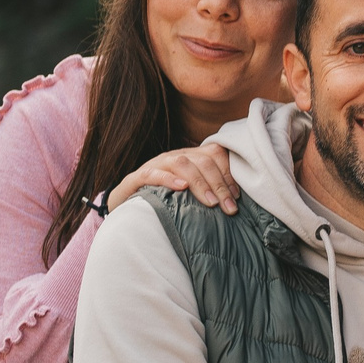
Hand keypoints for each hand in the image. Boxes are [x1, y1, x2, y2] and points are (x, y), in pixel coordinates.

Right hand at [107, 143, 238, 213]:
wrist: (125, 207)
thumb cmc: (163, 203)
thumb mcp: (189, 197)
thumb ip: (209, 195)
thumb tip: (236, 206)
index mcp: (190, 159)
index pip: (215, 155)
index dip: (229, 174)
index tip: (238, 197)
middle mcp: (174, 158)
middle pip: (202, 161)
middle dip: (219, 184)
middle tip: (229, 208)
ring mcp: (155, 165)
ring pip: (181, 163)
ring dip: (199, 182)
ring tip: (211, 202)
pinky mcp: (135, 179)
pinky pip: (152, 173)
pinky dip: (168, 178)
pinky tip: (181, 187)